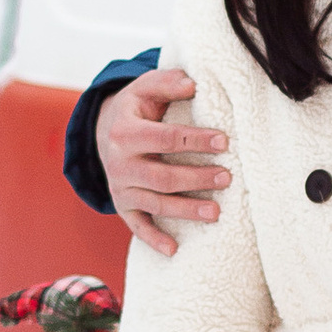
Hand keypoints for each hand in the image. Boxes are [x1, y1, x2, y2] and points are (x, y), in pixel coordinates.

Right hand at [100, 68, 232, 259]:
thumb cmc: (137, 109)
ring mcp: (120, 188)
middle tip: (228, 177)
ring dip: (186, 210)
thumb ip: (168, 82)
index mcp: (125, 132)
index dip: (195, 140)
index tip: (224, 141)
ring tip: (216, 213)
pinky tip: (174, 249)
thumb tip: (193, 84)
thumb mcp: (145, 88)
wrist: (104, 132)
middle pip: (162, 176)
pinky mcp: (123, 206)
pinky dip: (154, 239)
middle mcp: (119, 163)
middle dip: (196, 178)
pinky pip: (137, 226)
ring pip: (155, 203)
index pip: (164, 138)